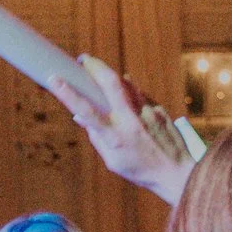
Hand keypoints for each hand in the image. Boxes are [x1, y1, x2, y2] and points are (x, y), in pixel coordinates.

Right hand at [39, 55, 193, 205]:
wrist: (177, 172)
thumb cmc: (141, 170)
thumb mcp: (113, 161)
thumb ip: (96, 138)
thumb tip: (80, 118)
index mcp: (115, 137)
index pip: (86, 111)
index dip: (67, 93)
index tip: (54, 78)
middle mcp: (131, 121)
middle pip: (111, 83)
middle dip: (95, 66)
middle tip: (83, 59)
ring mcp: (147, 112)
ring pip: (127, 84)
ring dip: (112, 77)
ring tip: (103, 77)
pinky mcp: (159, 109)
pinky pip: (140, 95)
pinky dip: (130, 92)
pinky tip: (127, 98)